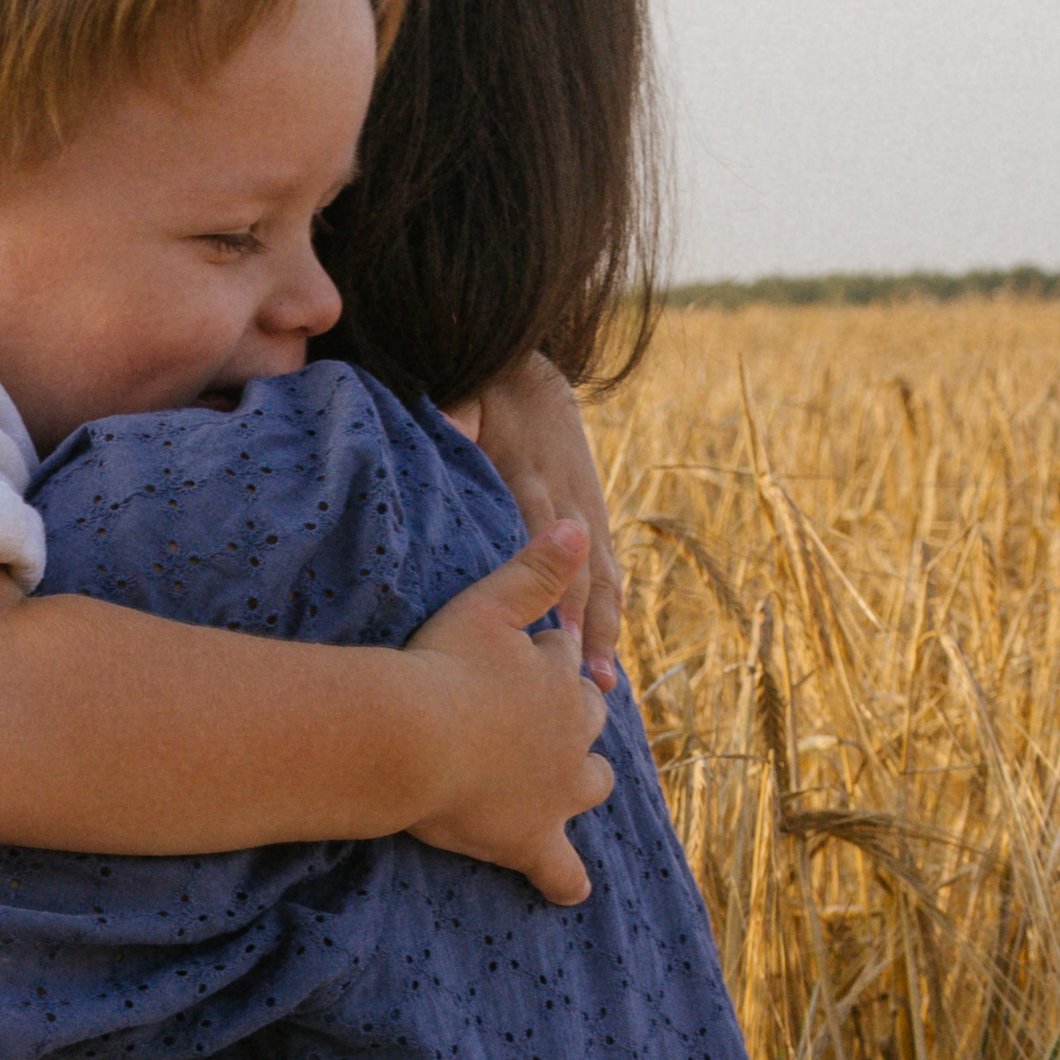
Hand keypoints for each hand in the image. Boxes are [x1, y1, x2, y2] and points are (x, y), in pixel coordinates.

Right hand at [403, 524, 612, 906]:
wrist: (411, 737)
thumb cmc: (438, 668)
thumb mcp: (486, 604)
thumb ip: (535, 567)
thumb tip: (579, 525)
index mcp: (556, 676)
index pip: (561, 658)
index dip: (542, 658)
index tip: (523, 657)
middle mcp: (569, 732)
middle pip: (585, 720)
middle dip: (572, 714)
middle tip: (538, 717)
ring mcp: (556, 788)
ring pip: (589, 783)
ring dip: (582, 780)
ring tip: (568, 783)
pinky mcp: (531, 838)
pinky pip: (559, 868)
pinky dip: (565, 879)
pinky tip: (571, 890)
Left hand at [457, 354, 623, 689]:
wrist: (532, 377)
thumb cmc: (486, 396)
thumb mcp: (467, 399)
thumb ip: (456, 416)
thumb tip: (449, 425)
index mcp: (534, 473)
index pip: (547, 530)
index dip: (555, 577)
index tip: (558, 624)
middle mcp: (569, 496)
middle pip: (585, 567)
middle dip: (589, 622)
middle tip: (588, 676)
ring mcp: (586, 509)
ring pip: (605, 575)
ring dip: (606, 628)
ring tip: (605, 682)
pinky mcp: (592, 518)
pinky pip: (608, 571)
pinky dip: (610, 612)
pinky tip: (606, 656)